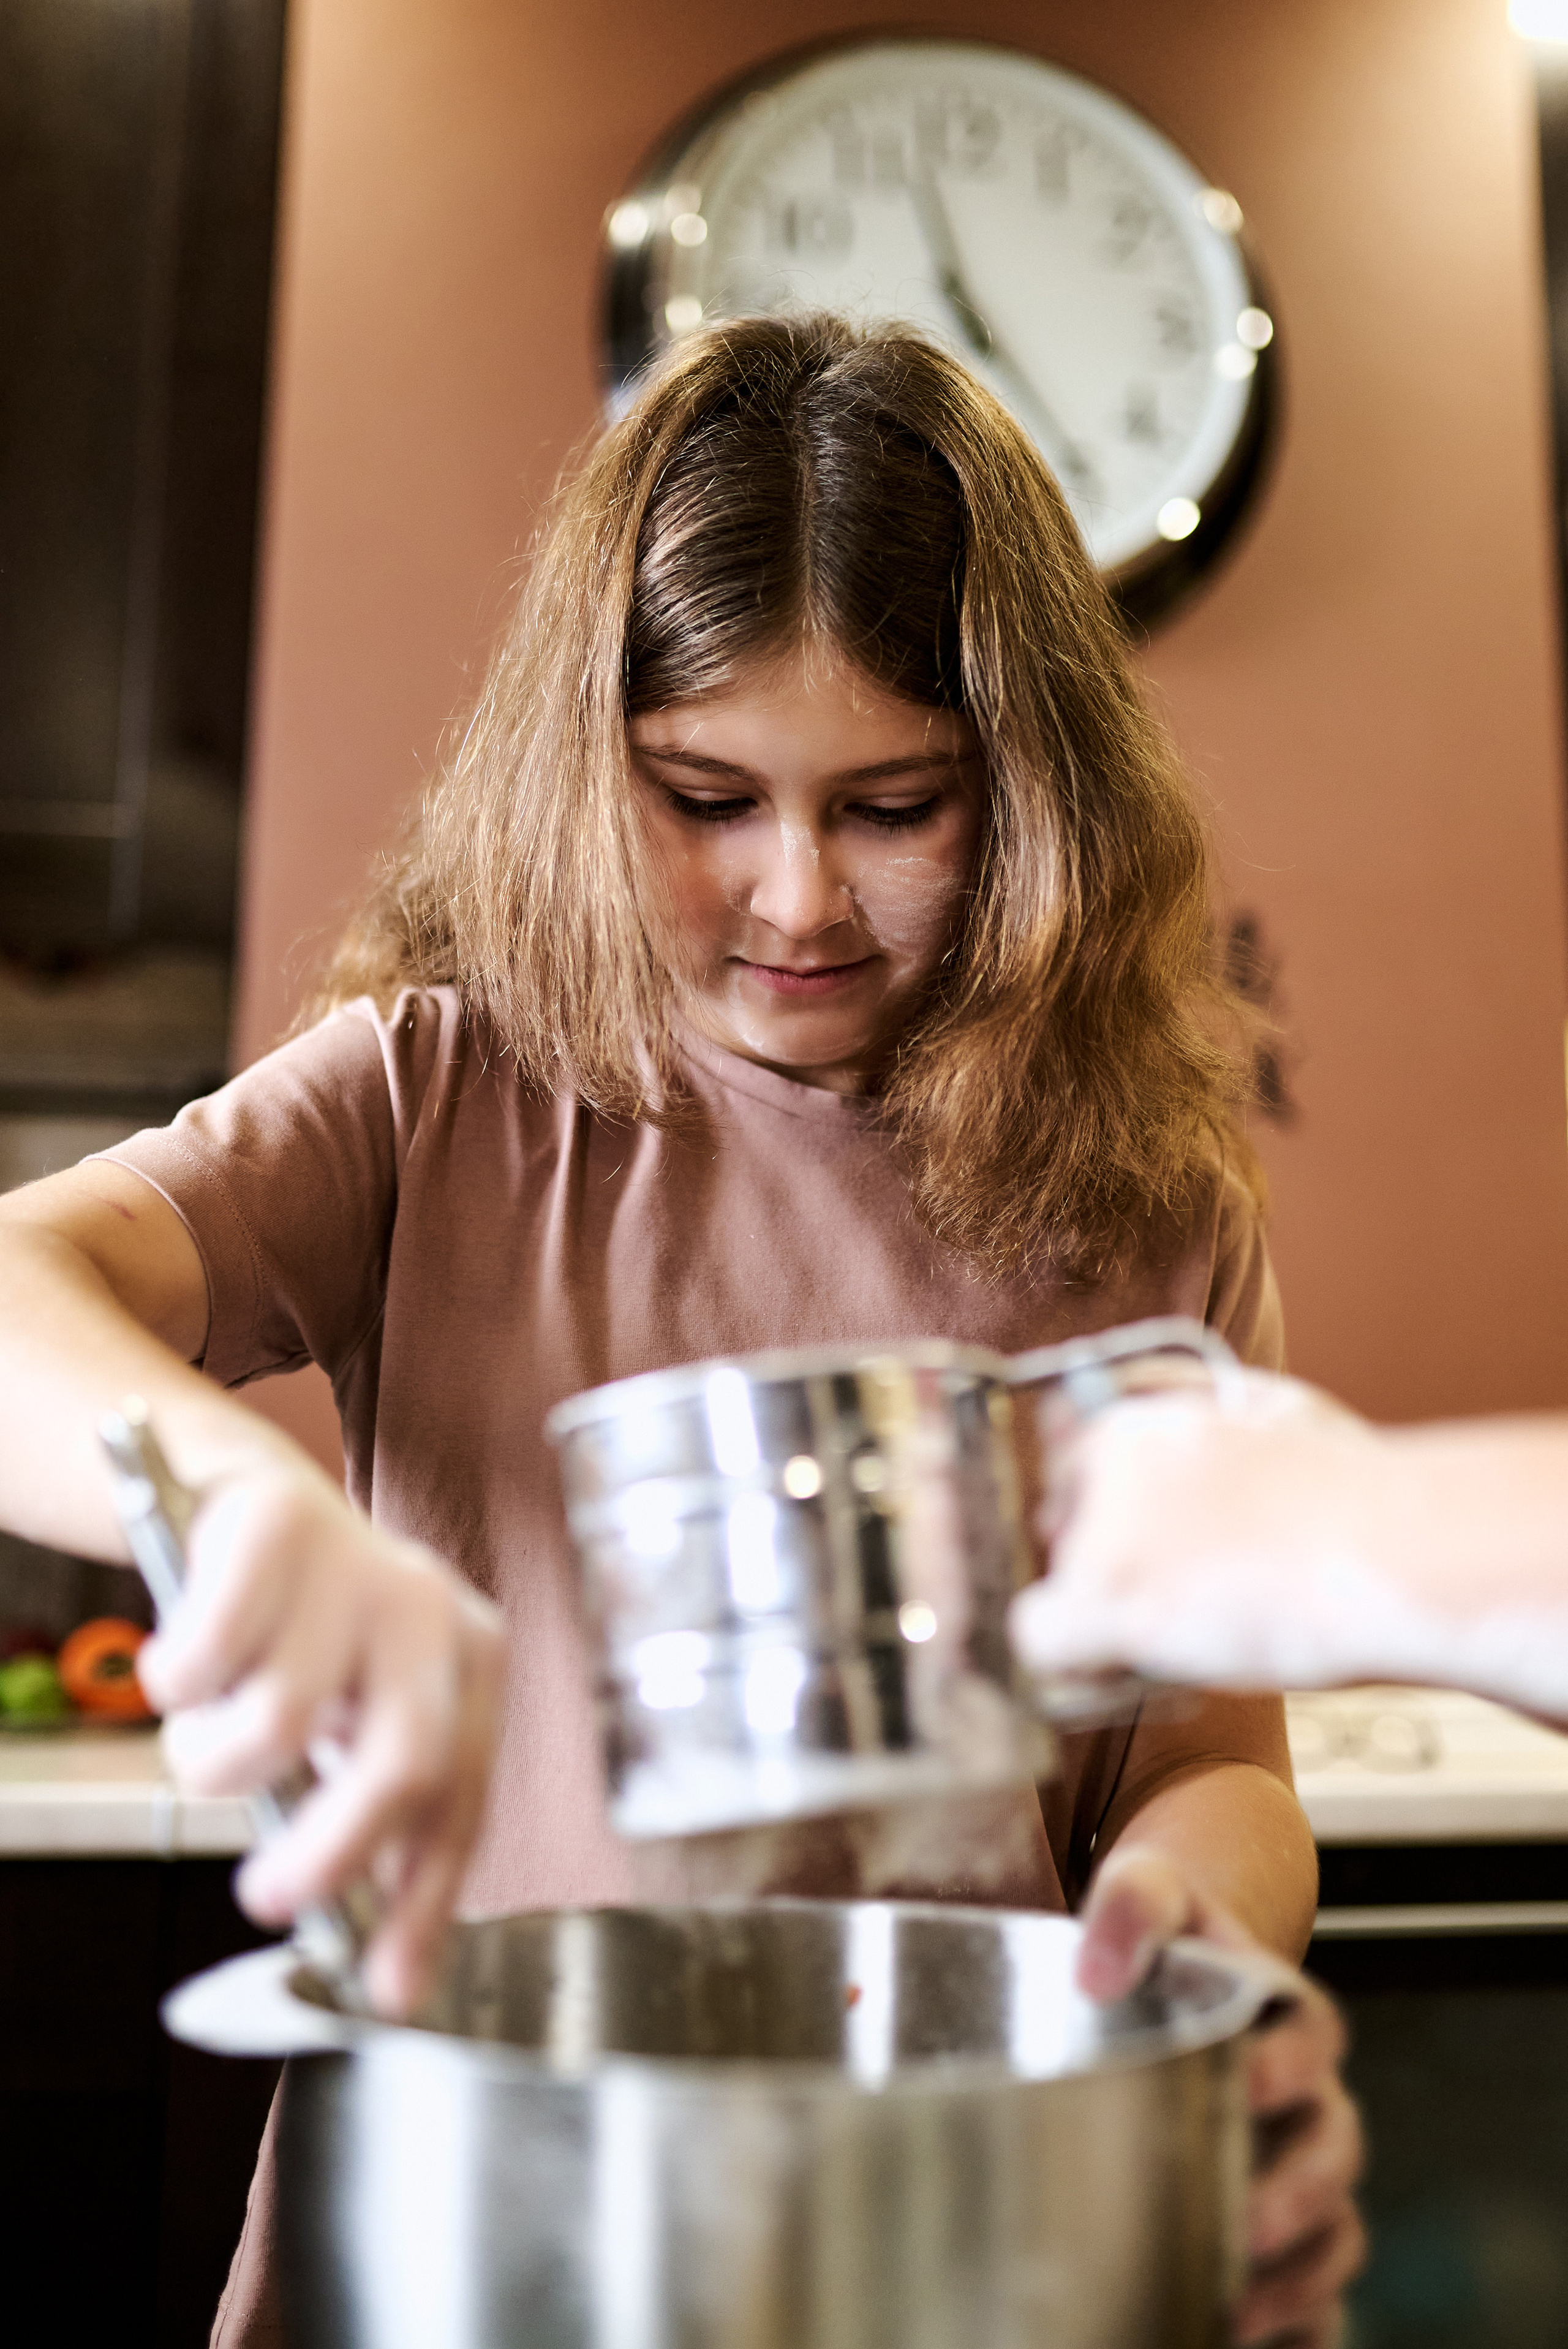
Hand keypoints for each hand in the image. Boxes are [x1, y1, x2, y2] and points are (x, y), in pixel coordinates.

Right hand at [136, 1461, 504, 2016]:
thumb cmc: (314, 1635)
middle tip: (267, 1897)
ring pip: (281, 1722)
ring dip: (218, 1762)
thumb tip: (386, 1974)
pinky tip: (183, 1669)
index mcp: (473, 1660)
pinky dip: (175, 1687)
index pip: (463, 1801)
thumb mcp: (365, 1717)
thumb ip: (382, 1820)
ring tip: (206, 1740)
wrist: (253, 1502)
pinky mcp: (276, 1527)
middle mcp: (430, 1610)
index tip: (385, 1990)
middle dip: (329, 1854)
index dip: (425, 1905)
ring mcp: (357, 1564)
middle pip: (403, 1763)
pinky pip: (206, 1659)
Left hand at [1012, 1371, 1389, 1695]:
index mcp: (1138, 1410)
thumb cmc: (1355, 1488)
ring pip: (1060, 1585)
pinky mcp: (1106, 1596)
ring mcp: (1099, 1524)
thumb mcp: (1263, 1406)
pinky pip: (1044, 1641)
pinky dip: (1080, 1667)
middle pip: (1062, 1525)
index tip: (1171, 1545)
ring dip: (1111, 1616)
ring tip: (1201, 1629)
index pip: (1073, 1465)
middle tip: (1195, 1593)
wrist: (1401, 1549)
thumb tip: (1100, 1415)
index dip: (1117, 1513)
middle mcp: (1102, 1455)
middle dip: (1111, 1562)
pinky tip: (1142, 1670)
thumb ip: (1181, 1405)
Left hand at [1080, 1847, 1364, 2347]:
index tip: (1253, 2081)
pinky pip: (1313, 2295)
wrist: (1159, 1973)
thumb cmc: (1161, 1940)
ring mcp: (1299, 2172)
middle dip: (1298, 2193)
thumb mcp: (1150, 1894)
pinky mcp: (1278, 2236)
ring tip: (1233, 2308)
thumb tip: (1099, 1968)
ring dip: (1295, 2277)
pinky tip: (1240, 2340)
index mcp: (1287, 2015)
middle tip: (1248, 2219)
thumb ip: (1132, 1909)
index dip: (1292, 2064)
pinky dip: (1297, 2326)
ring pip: (1331, 2235)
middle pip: (1333, 2152)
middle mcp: (1308, 2099)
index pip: (1315, 2037)